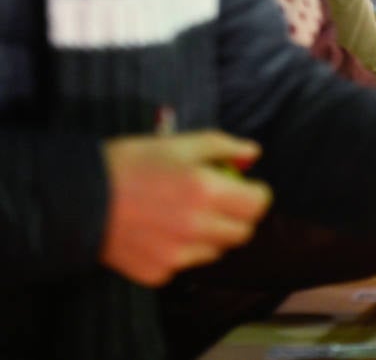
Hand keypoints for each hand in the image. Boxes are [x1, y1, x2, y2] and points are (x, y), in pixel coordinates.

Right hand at [100, 131, 273, 285]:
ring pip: (216, 250)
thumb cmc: (130, 163)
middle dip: (238, 216)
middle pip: (242, 232)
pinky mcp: (157, 273)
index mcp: (206, 191)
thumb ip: (223, 147)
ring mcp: (177, 255)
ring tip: (185, 216)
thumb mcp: (179, 143)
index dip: (255, 194)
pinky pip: (186, 264)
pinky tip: (161, 232)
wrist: (76, 200)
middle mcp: (196, 227)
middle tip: (219, 203)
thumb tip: (253, 154)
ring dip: (212, 235)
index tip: (244, 188)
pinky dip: (183, 250)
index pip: (258, 205)